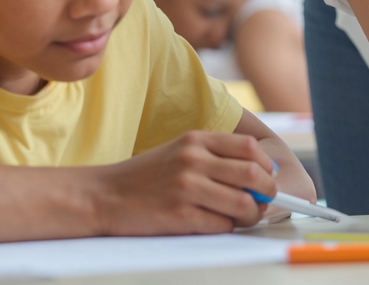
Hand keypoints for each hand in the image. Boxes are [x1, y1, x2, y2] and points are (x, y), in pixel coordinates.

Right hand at [93, 131, 276, 234]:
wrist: (101, 196)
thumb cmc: (144, 177)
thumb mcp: (179, 152)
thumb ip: (214, 157)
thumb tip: (258, 173)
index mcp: (196, 140)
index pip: (249, 148)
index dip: (265, 165)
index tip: (266, 178)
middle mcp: (193, 160)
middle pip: (253, 175)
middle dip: (267, 191)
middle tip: (264, 201)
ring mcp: (186, 188)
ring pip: (243, 203)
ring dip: (251, 215)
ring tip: (244, 217)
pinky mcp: (179, 215)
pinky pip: (221, 224)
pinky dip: (227, 227)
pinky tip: (217, 224)